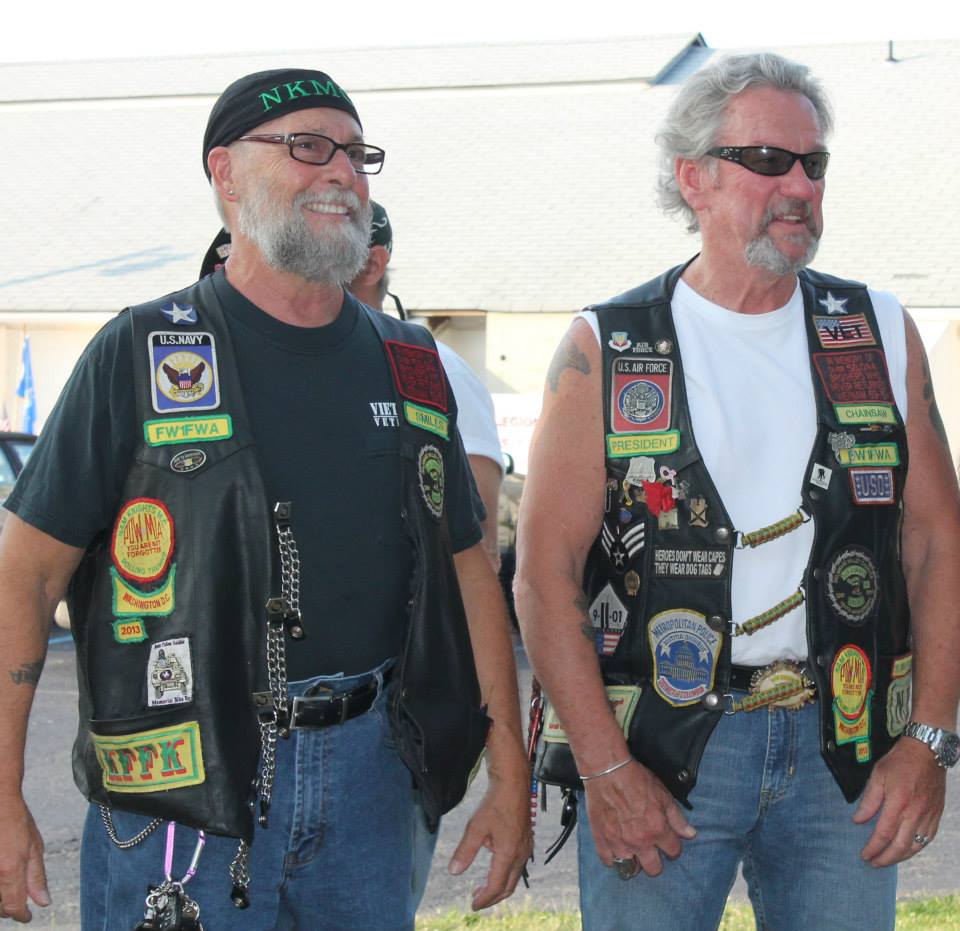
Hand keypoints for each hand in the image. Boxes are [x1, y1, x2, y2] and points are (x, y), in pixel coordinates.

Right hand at [0, 797, 48, 921]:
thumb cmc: (16, 821)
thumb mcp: (34, 847)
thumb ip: (36, 877)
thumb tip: (43, 902)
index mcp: (10, 869)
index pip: (13, 907)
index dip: (21, 915)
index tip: (27, 916)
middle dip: (9, 908)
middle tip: (20, 902)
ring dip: (1, 897)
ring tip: (10, 882)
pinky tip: (4, 871)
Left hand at [448, 769, 533, 909]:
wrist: (514, 782)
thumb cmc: (494, 802)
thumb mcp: (476, 826)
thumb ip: (465, 850)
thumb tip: (454, 871)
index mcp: (508, 853)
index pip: (496, 886)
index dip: (484, 898)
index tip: (472, 904)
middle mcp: (521, 854)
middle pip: (508, 886)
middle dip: (492, 897)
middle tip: (476, 899)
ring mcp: (526, 847)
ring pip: (514, 876)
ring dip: (499, 885)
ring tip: (483, 886)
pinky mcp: (526, 839)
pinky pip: (518, 865)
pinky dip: (506, 873)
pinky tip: (495, 865)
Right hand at [584, 759, 695, 875]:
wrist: (607, 770)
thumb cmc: (635, 779)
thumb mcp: (663, 794)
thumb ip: (677, 818)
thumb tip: (690, 834)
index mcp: (657, 829)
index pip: (673, 852)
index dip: (673, 847)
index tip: (668, 842)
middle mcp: (640, 841)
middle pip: (653, 869)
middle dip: (655, 861)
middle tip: (650, 849)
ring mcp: (619, 843)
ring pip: (630, 869)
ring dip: (634, 861)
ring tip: (633, 851)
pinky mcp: (601, 840)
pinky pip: (608, 862)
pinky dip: (613, 859)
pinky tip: (616, 849)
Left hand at [854, 736, 946, 866]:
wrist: (927, 752)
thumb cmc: (900, 761)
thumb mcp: (878, 775)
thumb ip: (869, 800)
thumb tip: (858, 820)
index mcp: (898, 803)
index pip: (884, 834)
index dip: (874, 848)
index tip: (864, 855)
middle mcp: (916, 813)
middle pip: (901, 846)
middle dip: (886, 858)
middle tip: (873, 863)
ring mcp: (929, 816)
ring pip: (916, 846)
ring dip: (901, 857)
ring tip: (887, 859)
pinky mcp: (937, 815)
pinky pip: (927, 839)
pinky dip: (916, 848)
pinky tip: (907, 850)